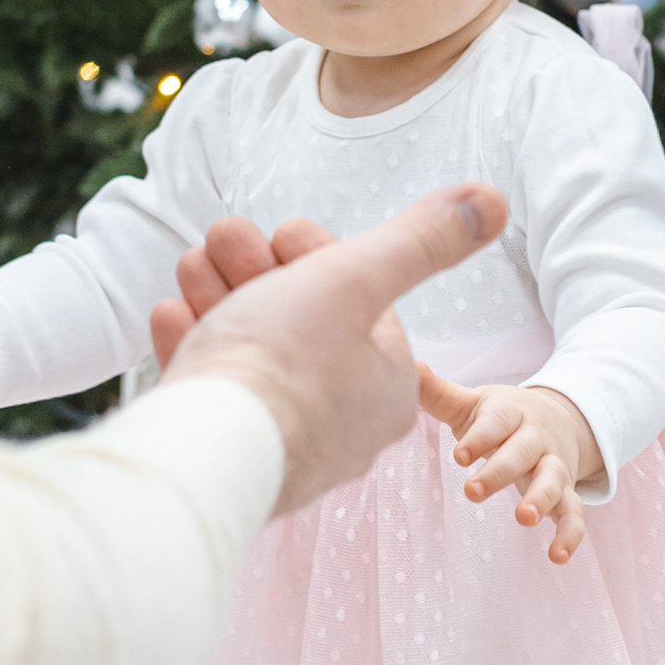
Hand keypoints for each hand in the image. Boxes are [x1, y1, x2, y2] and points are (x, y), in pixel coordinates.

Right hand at [157, 185, 508, 518]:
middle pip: (300, 325)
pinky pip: (217, 394)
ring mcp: (283, 449)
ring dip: (219, 299)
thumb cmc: (283, 364)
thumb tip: (492, 200)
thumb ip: (419, 241)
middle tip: (224, 241)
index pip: (356, 301)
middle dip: (256, 271)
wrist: (202, 453)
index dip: (315, 254)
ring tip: (192, 268)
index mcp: (387, 388)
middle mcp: (343, 428)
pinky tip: (173, 315)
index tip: (281, 234)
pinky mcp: (230, 464)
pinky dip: (194, 348)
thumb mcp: (354, 279)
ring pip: (253, 355)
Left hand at [416, 367, 599, 566]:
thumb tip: (408, 367)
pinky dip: (570, 534)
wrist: (559, 418)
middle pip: (522, 452)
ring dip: (541, 498)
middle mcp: (536, 438)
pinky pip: (574, 513)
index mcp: (511, 412)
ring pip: (553, 480)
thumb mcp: (473, 404)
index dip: (480, 438)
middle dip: (500, 471)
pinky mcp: (566, 491)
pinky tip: (557, 557)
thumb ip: (440, 393)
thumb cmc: (501, 417)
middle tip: (473, 491)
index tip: (458, 456)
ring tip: (525, 518)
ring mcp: (554, 465)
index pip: (497, 422)